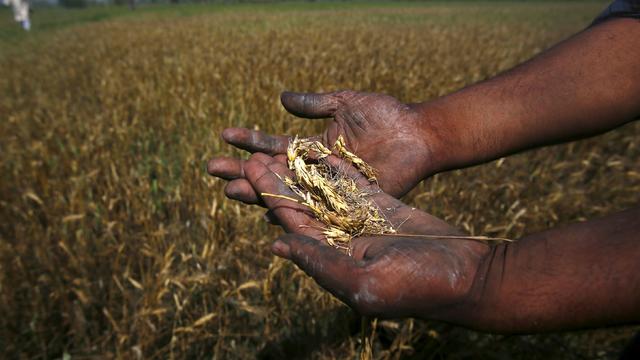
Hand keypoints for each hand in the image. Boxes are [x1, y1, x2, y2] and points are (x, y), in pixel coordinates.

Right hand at [208, 90, 441, 205]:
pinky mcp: (345, 203)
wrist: (417, 134)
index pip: (274, 146)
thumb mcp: (345, 103)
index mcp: (314, 147)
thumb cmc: (385, 116)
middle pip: (272, 173)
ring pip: (287, 193)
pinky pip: (314, 211)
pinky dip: (292, 213)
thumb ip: (315, 104)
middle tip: (212, 169)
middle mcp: (316, 171)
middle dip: (242, 170)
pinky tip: (267, 213)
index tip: (224, 135)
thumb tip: (280, 98)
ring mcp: (329, 189)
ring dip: (258, 191)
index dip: (250, 140)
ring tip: (230, 189)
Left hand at [240, 152, 487, 318]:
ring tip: (275, 148)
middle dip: (276, 181)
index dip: (268, 197)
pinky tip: (314, 150)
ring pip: (321, 191)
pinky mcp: (382, 205)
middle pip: (300, 205)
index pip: (292, 224)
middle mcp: (341, 239)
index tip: (247, 172)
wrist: (467, 275)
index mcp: (332, 259)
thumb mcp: (364, 280)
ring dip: (298, 171)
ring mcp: (361, 221)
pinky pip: (351, 183)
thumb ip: (320, 262)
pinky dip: (333, 166)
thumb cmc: (418, 286)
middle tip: (250, 156)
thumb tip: (277, 244)